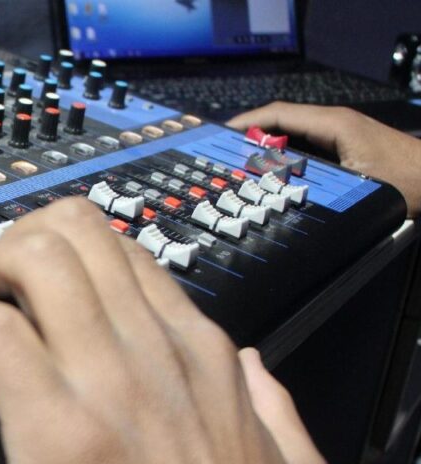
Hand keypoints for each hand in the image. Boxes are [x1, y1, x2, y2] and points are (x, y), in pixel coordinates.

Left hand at [0, 198, 329, 463]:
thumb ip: (272, 405)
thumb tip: (250, 367)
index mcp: (204, 356)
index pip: (126, 253)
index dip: (71, 249)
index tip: (40, 276)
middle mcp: (154, 352)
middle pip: (75, 232)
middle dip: (22, 237)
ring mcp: (105, 384)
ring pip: (35, 258)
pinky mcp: (54, 431)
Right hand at [228, 102, 420, 216]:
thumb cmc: (405, 180)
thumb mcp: (352, 185)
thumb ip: (310, 184)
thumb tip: (272, 193)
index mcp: (332, 123)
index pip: (278, 114)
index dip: (246, 123)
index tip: (218, 136)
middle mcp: (333, 124)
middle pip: (281, 123)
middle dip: (250, 137)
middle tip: (222, 156)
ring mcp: (340, 134)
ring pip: (293, 136)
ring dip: (268, 149)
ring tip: (240, 167)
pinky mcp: (345, 148)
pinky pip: (306, 147)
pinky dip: (285, 157)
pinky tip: (273, 175)